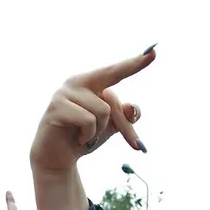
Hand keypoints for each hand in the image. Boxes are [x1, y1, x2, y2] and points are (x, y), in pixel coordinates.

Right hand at [30, 49, 154, 175]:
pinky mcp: (56, 108)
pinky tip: (77, 139)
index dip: (134, 64)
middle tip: (134, 145)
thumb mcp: (111, 127)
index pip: (115, 72)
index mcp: (90, 82)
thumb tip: (132, 107)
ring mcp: (64, 93)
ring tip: (85, 136)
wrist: (58, 157)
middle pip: (113, 99)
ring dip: (98, 131)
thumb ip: (124, 116)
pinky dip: (88, 136)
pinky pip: (88, 122)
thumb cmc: (84, 138)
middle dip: (124, 126)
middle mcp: (76, 82)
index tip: (154, 52)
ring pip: (102, 112)